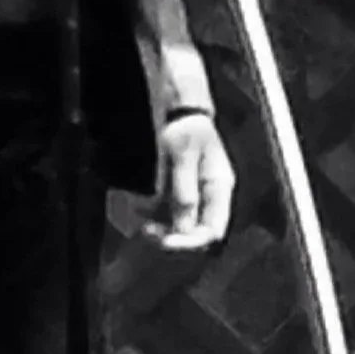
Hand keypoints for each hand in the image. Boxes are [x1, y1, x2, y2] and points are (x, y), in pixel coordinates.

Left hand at [143, 112, 232, 250]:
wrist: (176, 112)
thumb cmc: (184, 128)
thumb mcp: (183, 154)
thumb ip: (184, 189)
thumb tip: (183, 227)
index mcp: (218, 188)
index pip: (213, 230)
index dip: (191, 241)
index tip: (166, 242)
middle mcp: (208, 198)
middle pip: (194, 233)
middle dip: (170, 237)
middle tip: (147, 231)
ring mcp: (191, 197)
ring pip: (177, 227)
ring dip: (157, 228)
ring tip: (138, 220)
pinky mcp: (175, 195)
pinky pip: (163, 215)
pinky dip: (149, 216)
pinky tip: (135, 208)